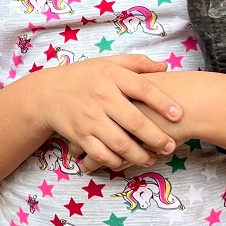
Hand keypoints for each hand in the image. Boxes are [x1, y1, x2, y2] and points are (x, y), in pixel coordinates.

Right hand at [36, 56, 182, 171]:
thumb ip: (136, 63)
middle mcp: (102, 97)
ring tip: (152, 158)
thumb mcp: (108, 63)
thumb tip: (165, 67)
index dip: (163, 102)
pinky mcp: (80, 136)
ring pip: (121, 143)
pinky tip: (128, 162)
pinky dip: (117, 162)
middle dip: (156, 137)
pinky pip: (102, 154)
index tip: (178, 115)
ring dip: (140, 155)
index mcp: (111, 76)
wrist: (47, 93)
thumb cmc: (84, 77)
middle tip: (170, 146)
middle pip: (135, 121)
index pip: (142, 89)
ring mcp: (90, 119)